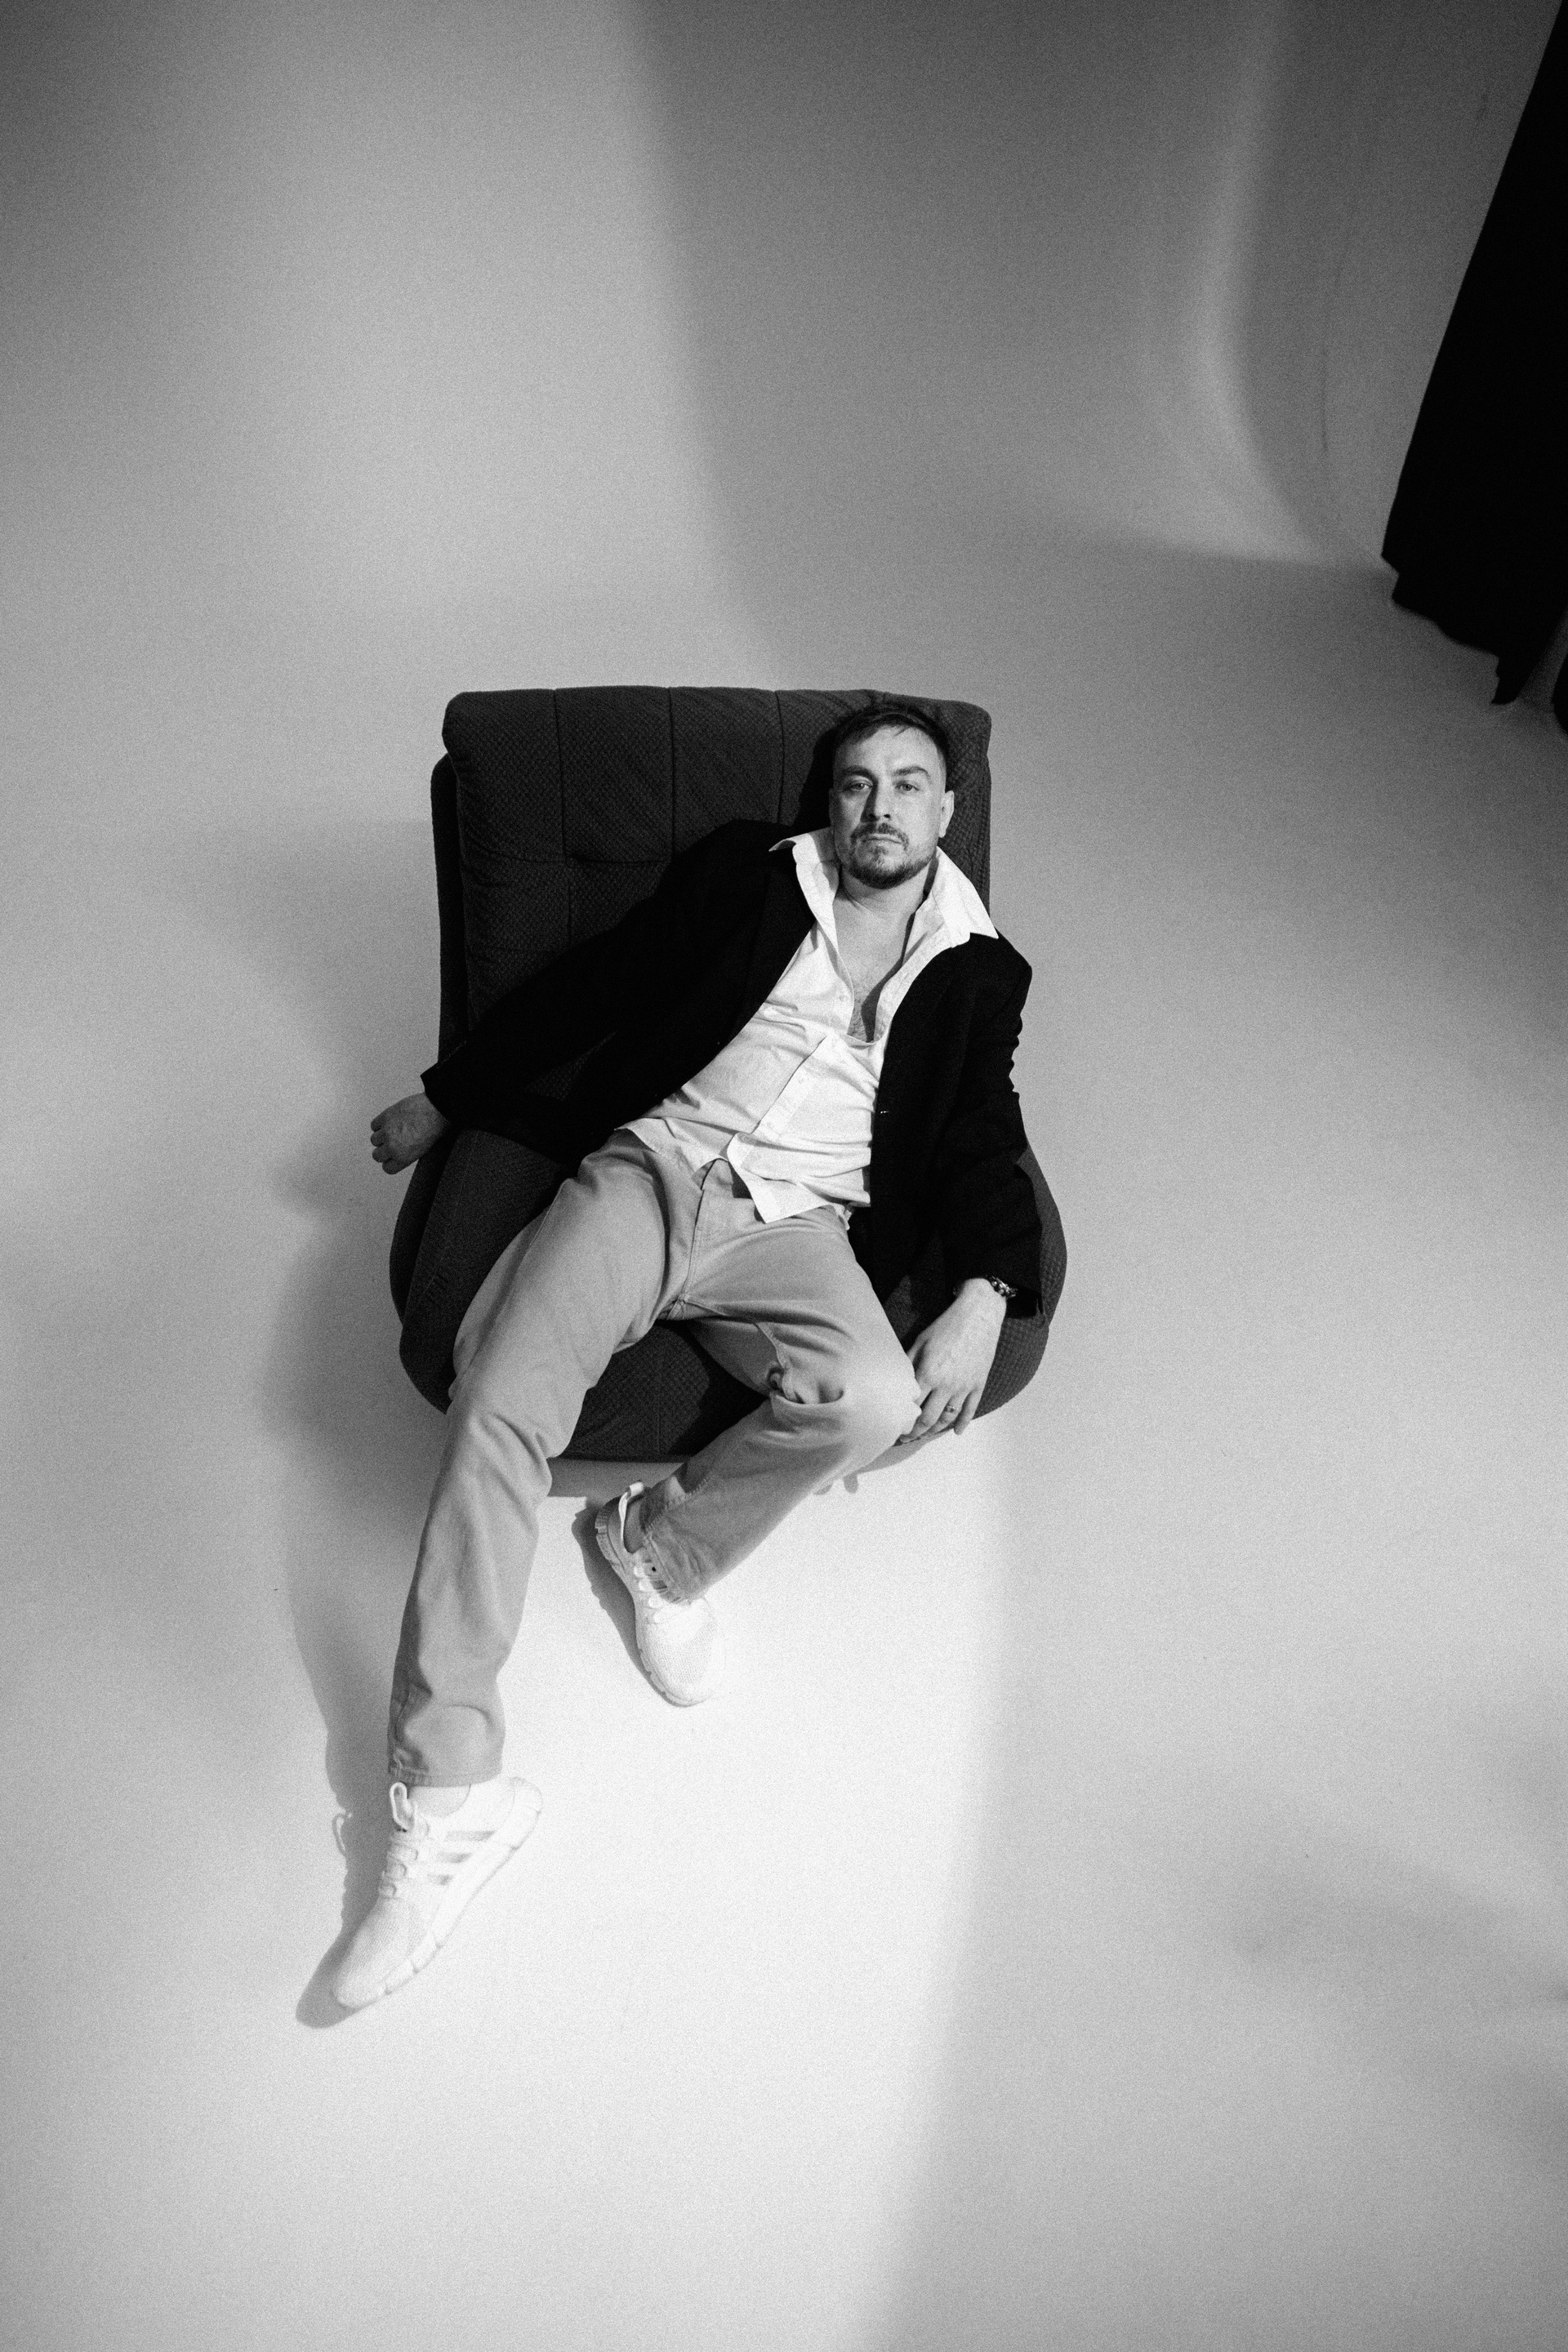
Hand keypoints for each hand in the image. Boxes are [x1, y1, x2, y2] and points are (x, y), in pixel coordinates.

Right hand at [370, 1091, 450, 1172]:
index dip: (390, 1162)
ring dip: (382, 1137)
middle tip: (391, 1144)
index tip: (392, 1158)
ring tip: (393, 1131)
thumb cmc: (436, 1128)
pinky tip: (390, 1121)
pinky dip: (380, 1124)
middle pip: (377, 1156)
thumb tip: (399, 1152)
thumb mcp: (423, 1150)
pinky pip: (374, 1125)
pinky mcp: (385, 1117)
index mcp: (403, 1158)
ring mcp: (387, 1131)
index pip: (387, 1168)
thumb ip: (407, 1155)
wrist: (437, 1110)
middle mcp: (392, 1147)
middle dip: (384, 1151)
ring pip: (374, 1140)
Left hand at [898, 1279, 1006, 1442]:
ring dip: (935, 1431)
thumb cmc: (946, 1326)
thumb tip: (897, 1381)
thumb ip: (908, 1363)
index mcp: (928, 1373)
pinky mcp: (978, 1384)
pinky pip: (970, 1409)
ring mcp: (964, 1386)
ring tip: (925, 1436)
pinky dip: (963, 1423)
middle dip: (915, 1432)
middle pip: (928, 1418)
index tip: (893, 1427)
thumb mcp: (920, 1341)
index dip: (901, 1420)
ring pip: (948, 1417)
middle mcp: (946, 1384)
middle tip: (906, 1438)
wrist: (978, 1315)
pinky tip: (956, 1432)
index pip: (911, 1406)